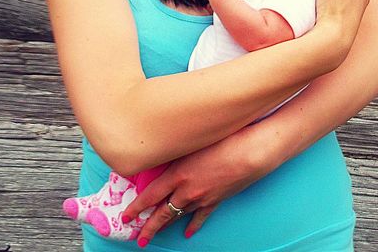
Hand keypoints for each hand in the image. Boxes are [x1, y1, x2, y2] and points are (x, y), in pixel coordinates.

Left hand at [122, 126, 274, 245]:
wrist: (252, 152)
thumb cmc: (224, 140)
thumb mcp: (192, 142)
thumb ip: (176, 150)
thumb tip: (162, 152)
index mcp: (178, 175)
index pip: (150, 196)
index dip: (136, 208)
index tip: (125, 217)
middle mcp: (187, 190)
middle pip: (163, 213)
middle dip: (148, 226)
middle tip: (138, 238)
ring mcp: (203, 197)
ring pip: (179, 215)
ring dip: (166, 226)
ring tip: (155, 235)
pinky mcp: (218, 199)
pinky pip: (201, 216)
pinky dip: (193, 224)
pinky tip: (188, 232)